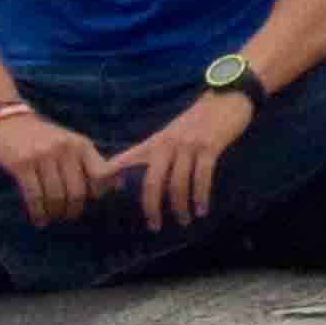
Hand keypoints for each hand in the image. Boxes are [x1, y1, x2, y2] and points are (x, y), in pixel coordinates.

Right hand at [0, 109, 107, 226]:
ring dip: (55, 213)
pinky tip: (38, 219)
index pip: (101, 174)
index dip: (98, 193)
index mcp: (82, 145)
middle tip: (68, 216)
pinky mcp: (22, 164)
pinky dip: (38, 213)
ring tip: (52, 217)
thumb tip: (118, 186)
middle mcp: (65, 149)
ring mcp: (43, 156)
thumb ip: (91, 164)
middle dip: (74, 209)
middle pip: (78, 191)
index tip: (90, 202)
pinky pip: (34, 196)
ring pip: (56, 196)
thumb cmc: (43, 138)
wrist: (7, 121)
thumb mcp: (71, 145)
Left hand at [98, 90, 255, 233]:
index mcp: (154, 142)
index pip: (124, 161)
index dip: (108, 178)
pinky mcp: (209, 147)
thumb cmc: (197, 120)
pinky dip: (201, 196)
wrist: (226, 99)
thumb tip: (133, 177)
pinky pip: (202, 177)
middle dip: (151, 207)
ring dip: (180, 206)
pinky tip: (202, 209)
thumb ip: (153, 153)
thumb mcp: (170, 134)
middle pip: (151, 182)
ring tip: (183, 221)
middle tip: (154, 226)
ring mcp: (188, 146)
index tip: (99, 198)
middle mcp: (166, 145)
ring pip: (177, 183)